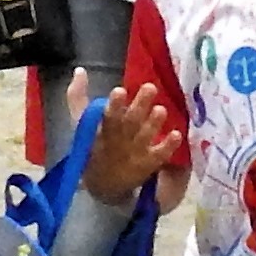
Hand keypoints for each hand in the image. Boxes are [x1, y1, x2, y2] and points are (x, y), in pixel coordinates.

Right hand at [86, 79, 187, 202]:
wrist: (101, 185)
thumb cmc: (92, 146)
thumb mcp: (80, 123)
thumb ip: (78, 96)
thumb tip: (80, 70)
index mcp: (101, 129)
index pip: (106, 115)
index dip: (114, 105)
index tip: (120, 90)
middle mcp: (119, 140)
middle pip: (129, 122)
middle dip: (139, 106)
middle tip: (151, 87)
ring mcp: (134, 153)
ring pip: (144, 136)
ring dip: (153, 123)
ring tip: (161, 109)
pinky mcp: (148, 163)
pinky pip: (159, 155)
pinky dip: (168, 146)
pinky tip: (177, 134)